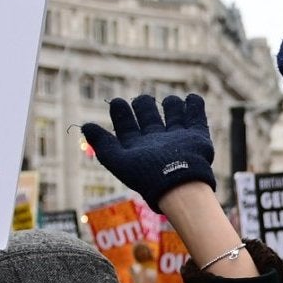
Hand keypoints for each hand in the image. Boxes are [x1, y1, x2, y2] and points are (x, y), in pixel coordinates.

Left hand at [80, 94, 215, 209]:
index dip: (121, 114)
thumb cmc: (145, 175)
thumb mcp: (118, 160)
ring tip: (171, 100)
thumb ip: (102, 143)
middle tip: (142, 99)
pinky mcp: (197, 138)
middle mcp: (158, 142)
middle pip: (151, 119)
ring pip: (174, 117)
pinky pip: (197, 119)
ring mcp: (178, 139)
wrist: (176, 184)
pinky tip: (192, 98)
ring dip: (172, 106)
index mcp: (139, 147)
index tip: (117, 102)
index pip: (128, 126)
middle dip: (145, 107)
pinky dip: (195, 107)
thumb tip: (85, 125)